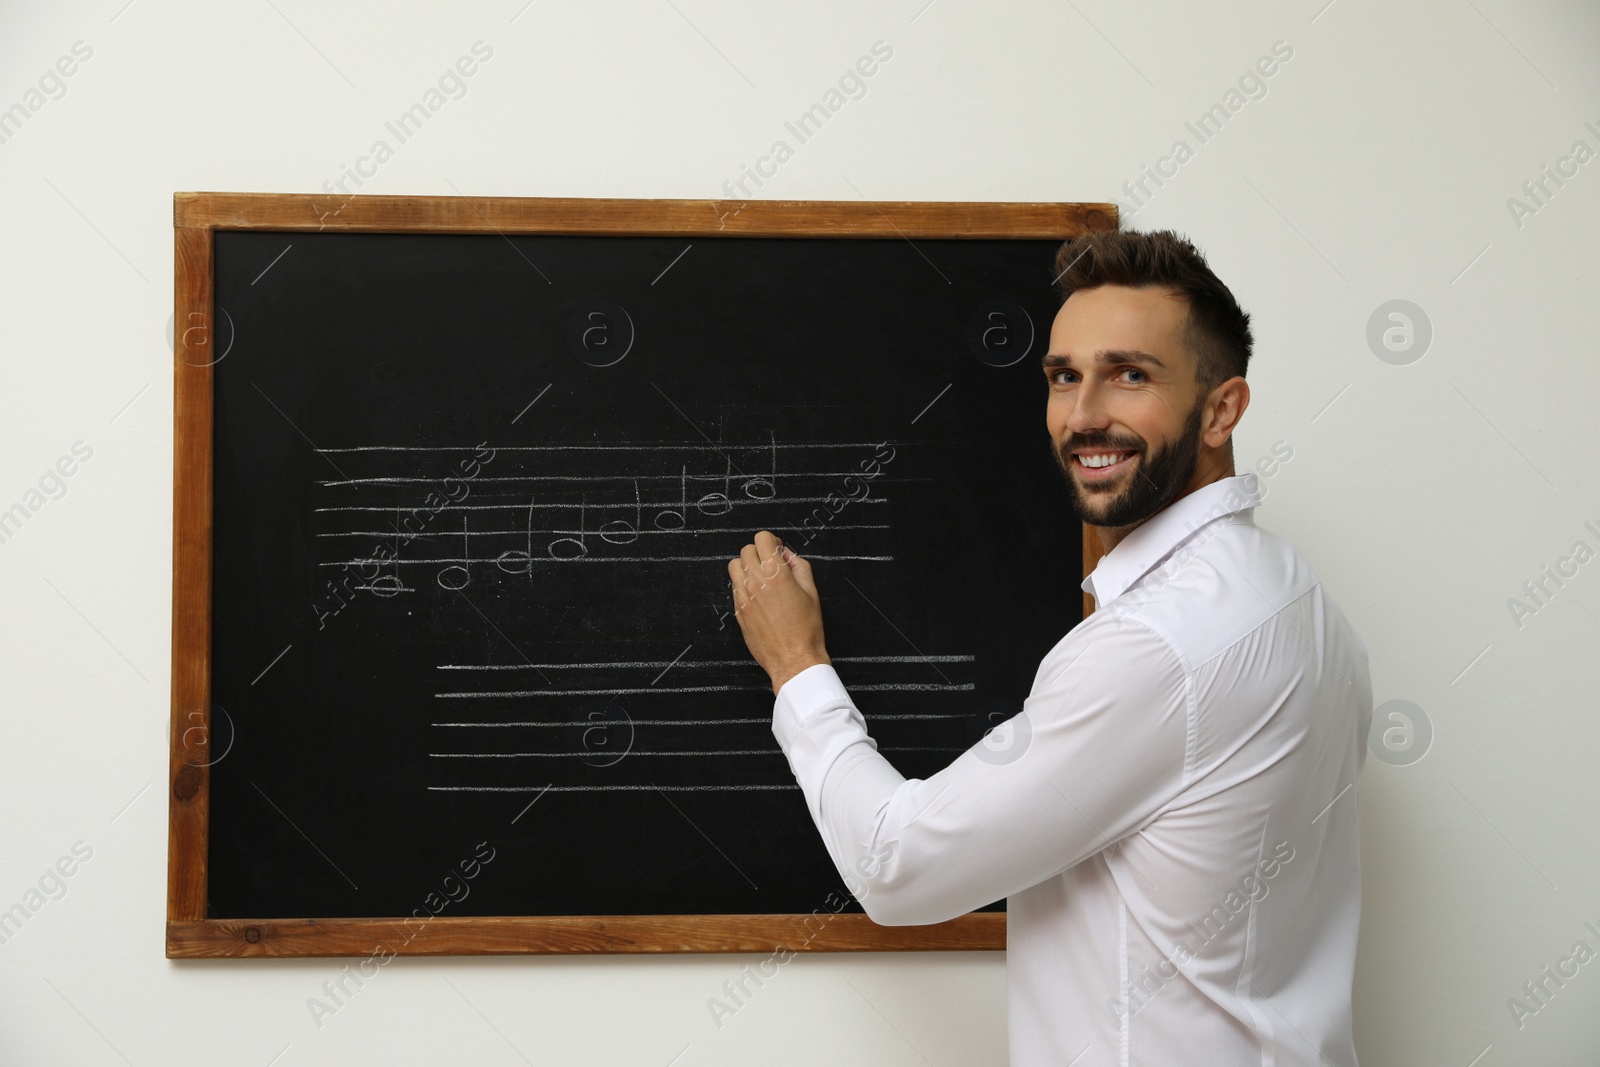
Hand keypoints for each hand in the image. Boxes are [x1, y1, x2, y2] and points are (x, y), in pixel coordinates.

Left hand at [728, 530, 829, 693]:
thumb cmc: (806, 629)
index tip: (777, 548)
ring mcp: (743, 596)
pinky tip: (758, 595)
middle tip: (771, 563)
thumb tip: (787, 554)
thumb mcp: (812, 592)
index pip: (762, 539)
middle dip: (759, 552)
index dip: (771, 540)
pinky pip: (734, 586)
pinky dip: (743, 584)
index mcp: (776, 574)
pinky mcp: (737, 610)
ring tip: (760, 577)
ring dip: (746, 566)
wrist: (793, 659)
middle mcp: (755, 582)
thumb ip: (799, 566)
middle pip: (746, 550)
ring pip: (734, 566)